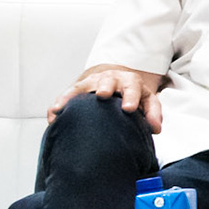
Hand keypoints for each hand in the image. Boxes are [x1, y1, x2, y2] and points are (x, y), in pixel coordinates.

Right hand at [50, 65, 164, 132]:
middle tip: (102, 95)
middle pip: (108, 81)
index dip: (131, 97)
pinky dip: (59, 104)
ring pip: (82, 87)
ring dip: (73, 96)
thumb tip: (155, 129)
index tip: (128, 108)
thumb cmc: (133, 96)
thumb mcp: (147, 101)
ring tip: (64, 107)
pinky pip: (66, 96)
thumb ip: (152, 114)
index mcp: (130, 82)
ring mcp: (91, 83)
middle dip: (106, 87)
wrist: (117, 82)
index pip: (133, 88)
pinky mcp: (77, 89)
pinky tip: (53, 114)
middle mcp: (110, 80)